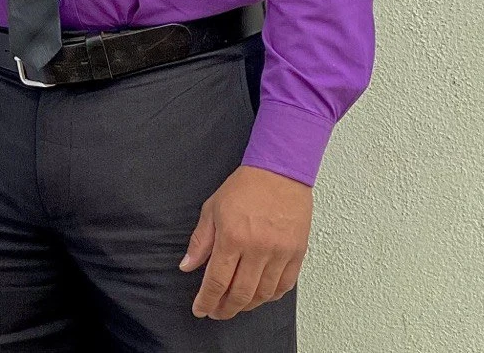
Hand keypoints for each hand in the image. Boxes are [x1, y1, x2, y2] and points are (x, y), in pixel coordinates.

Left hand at [179, 165, 310, 319]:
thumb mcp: (212, 208)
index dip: (207, 300)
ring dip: (247, 305)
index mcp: (232, 237)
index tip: (200, 309)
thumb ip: (200, 241)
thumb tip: (187, 266)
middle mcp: (257, 249)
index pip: (217, 280)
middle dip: (225, 309)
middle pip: (240, 293)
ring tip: (235, 305)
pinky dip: (271, 296)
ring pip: (263, 294)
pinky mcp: (296, 254)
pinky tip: (260, 296)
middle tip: (216, 312)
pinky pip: (284, 286)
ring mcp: (279, 253)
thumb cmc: (245, 186)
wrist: (279, 171)